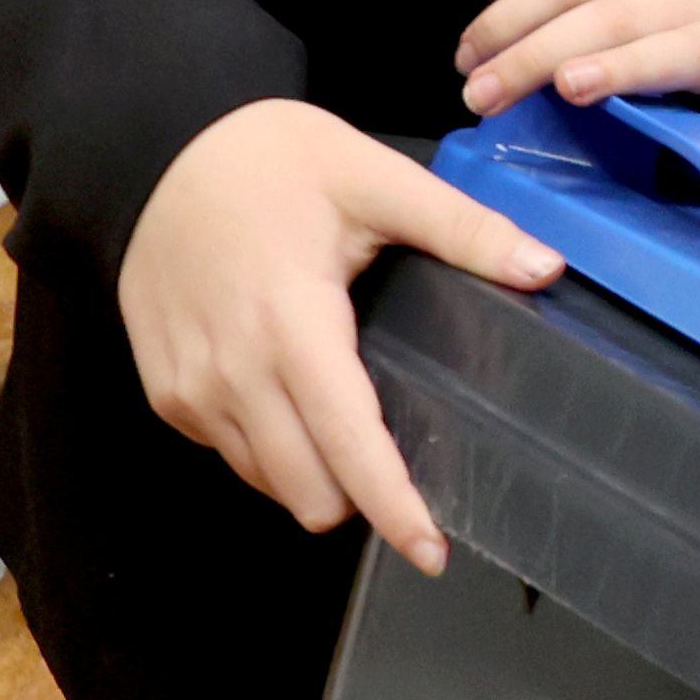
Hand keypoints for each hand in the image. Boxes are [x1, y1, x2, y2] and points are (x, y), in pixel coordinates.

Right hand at [116, 96, 563, 559]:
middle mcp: (233, 374)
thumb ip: (461, 229)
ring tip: (340, 416)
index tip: (433, 552)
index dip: (394, 508)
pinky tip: (286, 390)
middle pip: (308, 491)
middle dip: (359, 495)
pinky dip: (267, 445)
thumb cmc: (269, 159)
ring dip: (311, 473)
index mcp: (293, 325)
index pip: (349, 445)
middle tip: (396, 459)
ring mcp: (189, 390)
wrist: (151, 147)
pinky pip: (229, 452)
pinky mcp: (164, 393)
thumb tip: (548, 269)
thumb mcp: (373, 177)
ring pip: (267, 481)